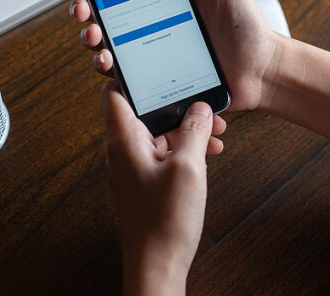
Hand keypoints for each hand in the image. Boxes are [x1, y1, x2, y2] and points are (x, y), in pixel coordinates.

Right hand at [61, 0, 279, 110]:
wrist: (262, 71)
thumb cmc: (247, 26)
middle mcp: (155, 24)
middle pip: (107, 15)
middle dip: (85, 9)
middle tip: (82, 9)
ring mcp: (154, 53)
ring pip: (109, 45)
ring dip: (90, 39)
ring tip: (94, 36)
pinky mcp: (156, 81)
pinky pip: (125, 76)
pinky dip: (107, 69)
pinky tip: (107, 64)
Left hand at [103, 82, 225, 293]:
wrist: (157, 264)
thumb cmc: (164, 221)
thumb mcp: (187, 167)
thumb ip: (193, 130)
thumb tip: (200, 107)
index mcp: (123, 141)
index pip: (114, 92)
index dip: (132, 75)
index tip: (156, 64)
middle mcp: (124, 150)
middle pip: (145, 110)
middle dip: (176, 105)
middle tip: (205, 107)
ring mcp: (135, 166)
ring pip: (159, 132)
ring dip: (186, 128)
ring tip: (215, 133)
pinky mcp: (147, 180)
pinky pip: (165, 152)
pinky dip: (185, 148)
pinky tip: (208, 152)